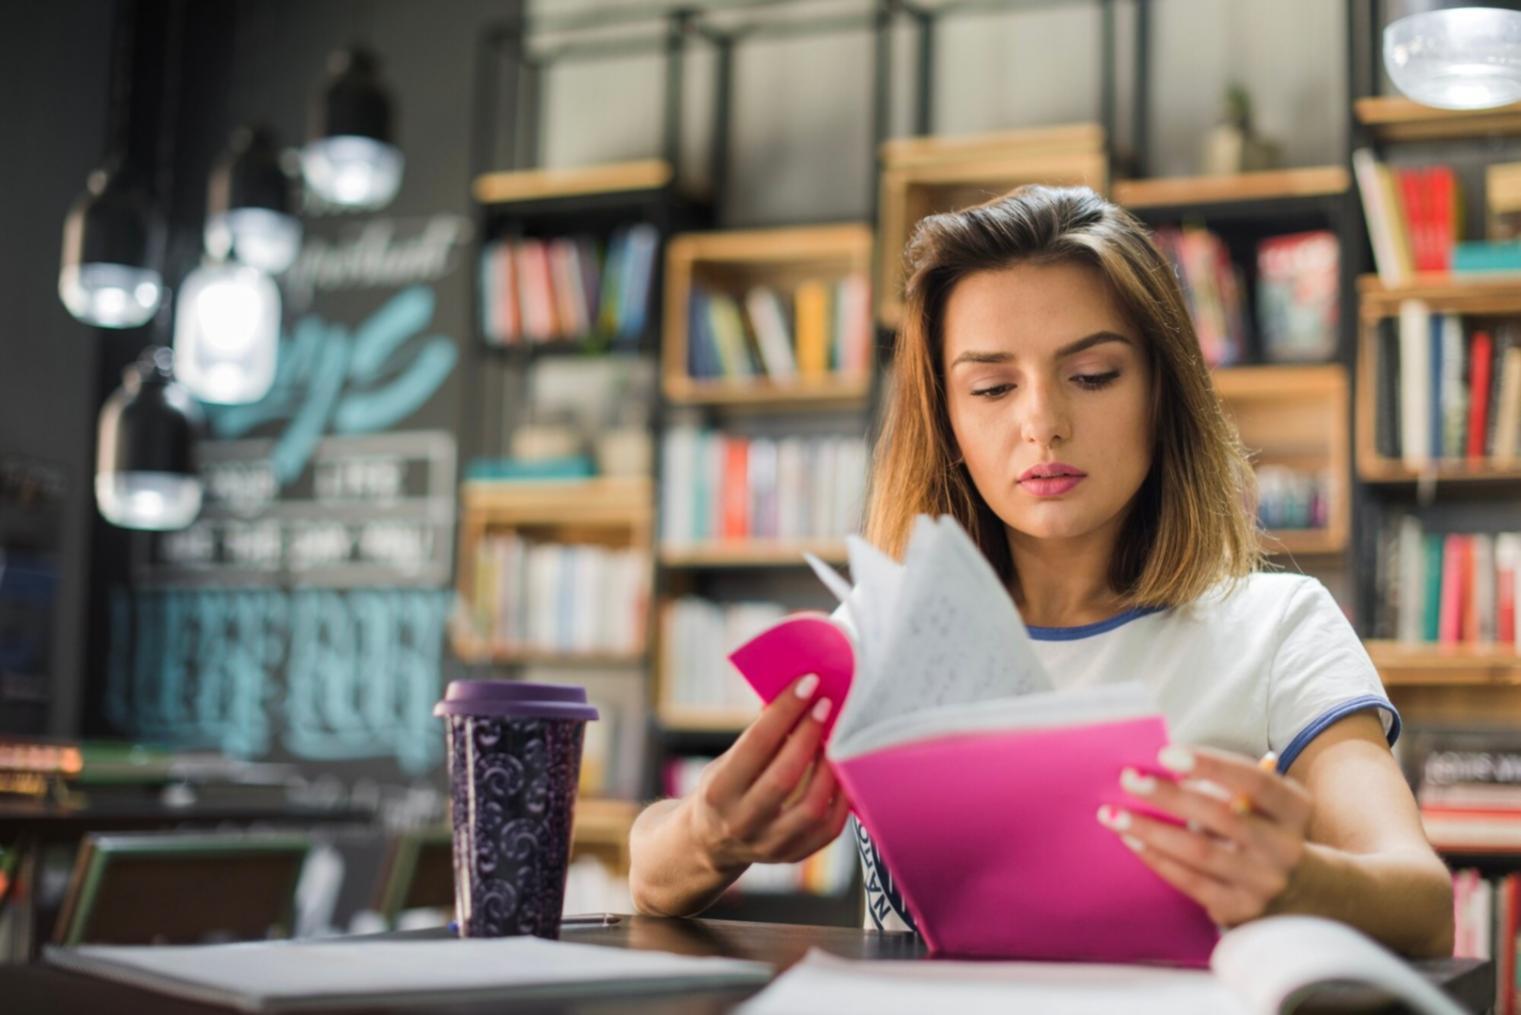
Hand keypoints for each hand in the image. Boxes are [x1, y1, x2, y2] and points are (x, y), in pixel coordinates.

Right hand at [683, 674, 851, 872]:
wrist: (708, 843)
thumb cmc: (723, 789)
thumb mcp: (725, 762)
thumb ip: (757, 736)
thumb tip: (795, 694)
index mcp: (718, 791)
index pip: (756, 745)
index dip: (784, 711)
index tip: (807, 683)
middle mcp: (740, 822)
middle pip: (784, 776)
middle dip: (809, 735)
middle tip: (826, 705)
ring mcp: (768, 845)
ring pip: (811, 807)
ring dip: (829, 767)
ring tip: (836, 740)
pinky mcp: (791, 856)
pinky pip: (828, 829)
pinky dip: (842, 799)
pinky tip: (843, 772)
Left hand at [1099, 745, 1312, 927]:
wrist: (1300, 889)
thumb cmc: (1262, 826)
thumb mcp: (1262, 801)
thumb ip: (1223, 783)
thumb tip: (1158, 765)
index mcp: (1294, 808)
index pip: (1255, 782)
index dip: (1210, 765)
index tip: (1164, 754)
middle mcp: (1285, 847)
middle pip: (1222, 817)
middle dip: (1169, 796)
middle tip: (1127, 778)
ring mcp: (1263, 882)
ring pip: (1200, 852)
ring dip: (1151, 830)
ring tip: (1112, 814)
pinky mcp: (1240, 908)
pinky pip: (1190, 881)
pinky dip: (1157, 858)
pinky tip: (1130, 840)